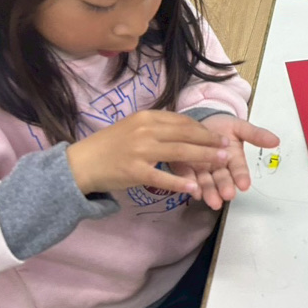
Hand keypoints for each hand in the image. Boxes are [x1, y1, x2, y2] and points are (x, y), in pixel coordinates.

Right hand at [67, 110, 229, 195]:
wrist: (80, 163)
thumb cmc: (109, 146)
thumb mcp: (134, 128)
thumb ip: (158, 128)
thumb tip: (185, 129)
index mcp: (147, 118)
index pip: (182, 122)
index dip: (203, 129)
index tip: (219, 135)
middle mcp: (145, 131)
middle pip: (186, 134)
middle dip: (210, 141)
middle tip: (227, 147)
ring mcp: (140, 151)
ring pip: (180, 152)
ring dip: (204, 157)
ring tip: (221, 162)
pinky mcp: (135, 171)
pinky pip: (163, 177)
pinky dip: (180, 183)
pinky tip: (194, 189)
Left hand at [170, 114, 279, 209]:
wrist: (198, 122)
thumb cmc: (221, 126)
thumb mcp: (240, 127)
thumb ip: (256, 135)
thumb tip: (276, 140)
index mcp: (233, 158)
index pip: (239, 169)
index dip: (242, 177)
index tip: (245, 185)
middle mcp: (218, 168)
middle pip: (222, 179)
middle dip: (225, 188)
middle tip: (228, 195)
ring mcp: (201, 170)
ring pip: (206, 183)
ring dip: (210, 193)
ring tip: (213, 202)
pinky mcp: (184, 168)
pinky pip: (187, 178)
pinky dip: (190, 185)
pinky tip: (194, 192)